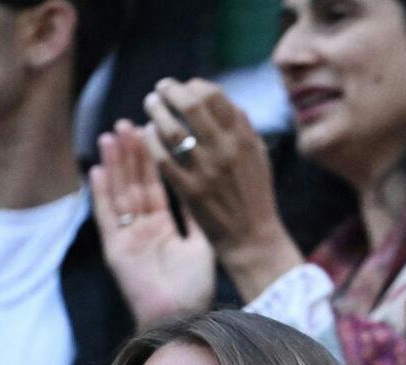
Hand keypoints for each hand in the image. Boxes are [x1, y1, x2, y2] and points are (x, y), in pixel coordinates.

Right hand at [91, 122, 214, 325]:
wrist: (182, 318)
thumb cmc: (194, 289)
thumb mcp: (202, 246)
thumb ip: (196, 219)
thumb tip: (203, 190)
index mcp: (164, 227)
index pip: (156, 186)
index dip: (152, 161)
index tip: (152, 132)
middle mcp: (143, 229)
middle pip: (134, 184)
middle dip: (130, 155)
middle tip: (127, 123)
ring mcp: (127, 238)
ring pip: (119, 194)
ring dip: (114, 166)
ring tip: (110, 136)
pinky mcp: (116, 249)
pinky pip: (107, 217)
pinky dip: (101, 194)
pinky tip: (97, 170)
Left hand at [141, 79, 302, 299]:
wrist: (253, 237)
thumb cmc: (255, 196)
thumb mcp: (258, 157)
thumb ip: (243, 128)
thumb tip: (223, 100)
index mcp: (243, 138)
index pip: (214, 95)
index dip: (194, 85)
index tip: (185, 89)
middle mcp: (225, 150)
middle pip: (192, 103)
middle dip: (171, 90)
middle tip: (161, 89)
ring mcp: (207, 170)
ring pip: (172, 127)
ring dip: (156, 110)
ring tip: (150, 105)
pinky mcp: (190, 190)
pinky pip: (163, 157)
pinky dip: (151, 140)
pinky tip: (147, 135)